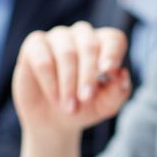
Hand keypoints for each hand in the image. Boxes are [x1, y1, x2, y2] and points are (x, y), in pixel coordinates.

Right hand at [13, 21, 131, 135]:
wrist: (53, 121)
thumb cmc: (85, 107)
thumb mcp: (106, 105)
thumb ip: (118, 91)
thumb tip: (122, 74)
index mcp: (105, 44)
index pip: (113, 39)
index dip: (112, 53)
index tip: (108, 72)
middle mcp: (82, 35)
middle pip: (90, 46)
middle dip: (88, 75)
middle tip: (85, 99)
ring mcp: (58, 37)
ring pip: (66, 52)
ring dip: (68, 82)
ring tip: (70, 106)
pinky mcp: (34, 45)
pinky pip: (42, 57)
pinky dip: (49, 80)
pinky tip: (54, 96)